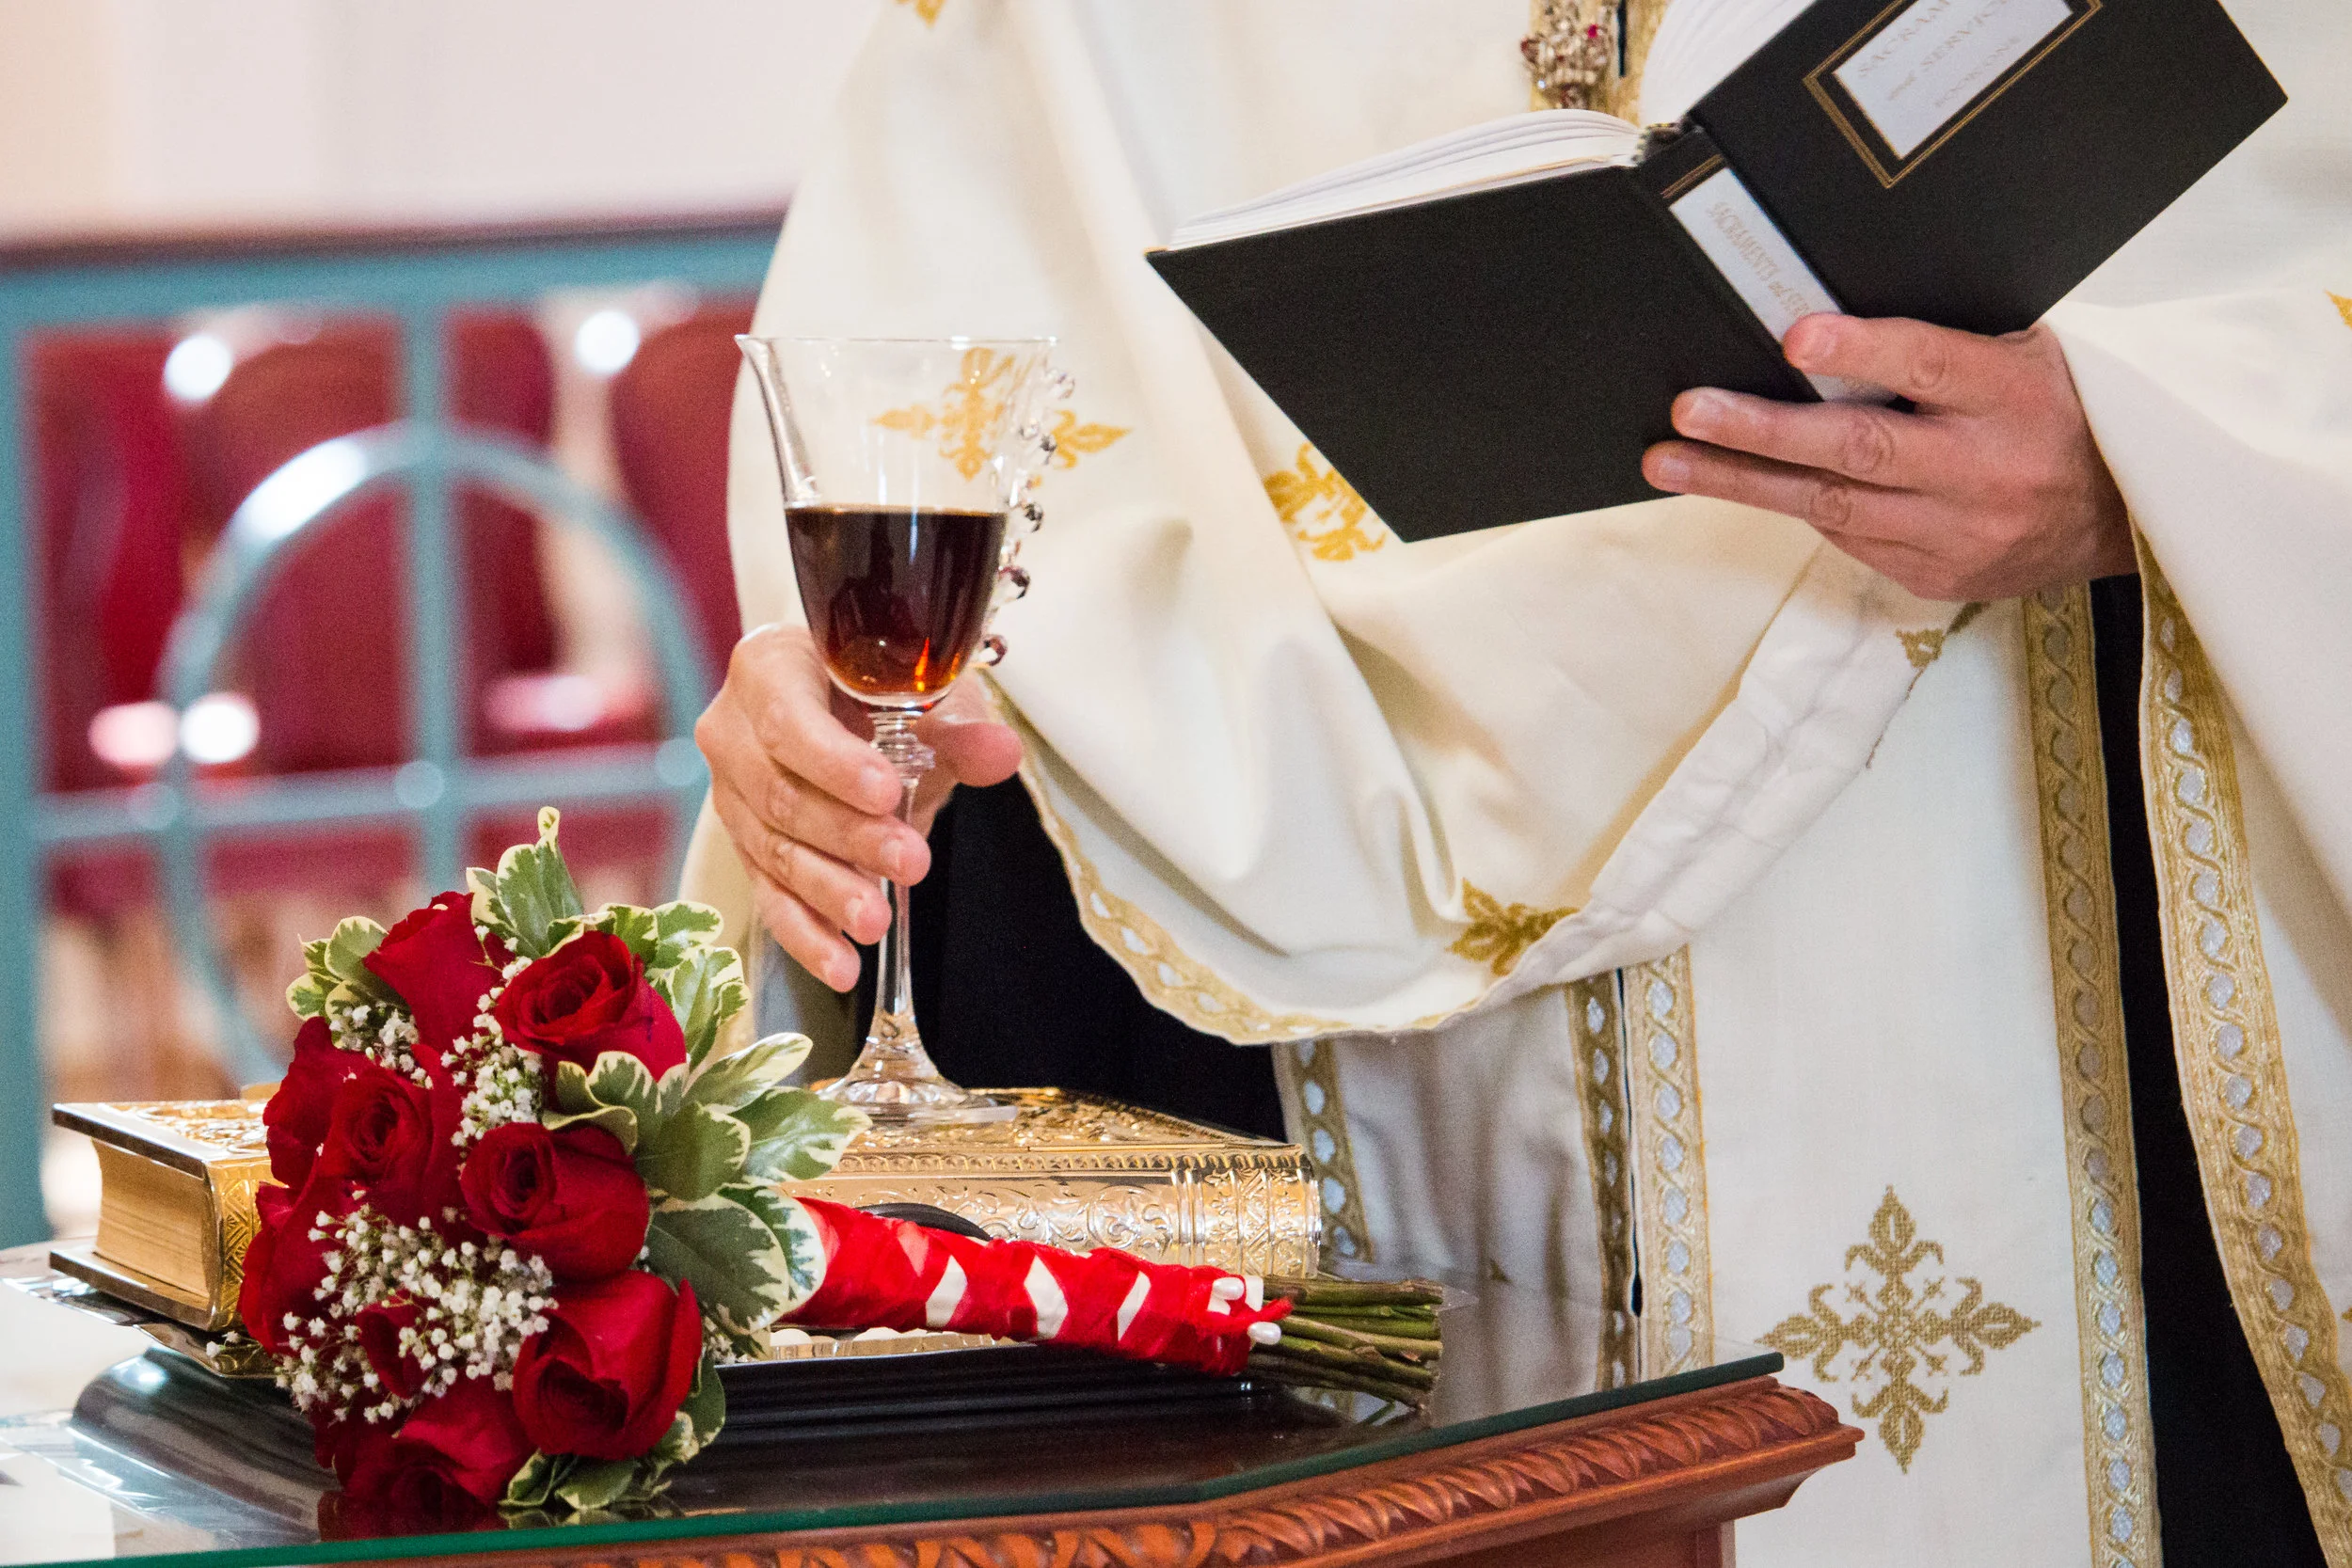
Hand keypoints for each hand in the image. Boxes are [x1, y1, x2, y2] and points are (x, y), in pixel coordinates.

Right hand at [695, 624, 1022, 989]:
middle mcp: (732, 732)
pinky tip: (841, 965)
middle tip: (912, 862)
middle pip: (782, 794)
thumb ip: (959, 726)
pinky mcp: (746, 848)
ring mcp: (733, 795)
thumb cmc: (879, 691)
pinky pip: (770, 897)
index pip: (787, 720)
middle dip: (849, 836)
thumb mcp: (924, 696)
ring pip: (775, 851)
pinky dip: (806, 935)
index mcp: (767, 669)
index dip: (833, 762)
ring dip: (829, 892)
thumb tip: (1000, 752)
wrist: (847, 709)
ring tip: (877, 920)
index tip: (887, 793)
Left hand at [1641, 315, 2133, 601]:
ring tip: (1669, 462)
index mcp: (2013, 395)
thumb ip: (1943, 351)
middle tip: (1688, 411)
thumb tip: (1825, 333)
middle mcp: (1982, 469)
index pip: (1929, 365)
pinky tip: (1743, 484)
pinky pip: (1849, 538)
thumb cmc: (2061, 414)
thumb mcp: (2028, 358)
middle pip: (1858, 447)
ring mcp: (1956, 532)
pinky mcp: (1935, 575)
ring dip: (1743, 481)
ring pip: (1832, 506)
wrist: (2127, 517)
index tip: (1794, 336)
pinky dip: (1796, 509)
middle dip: (1762, 430)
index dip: (1860, 349)